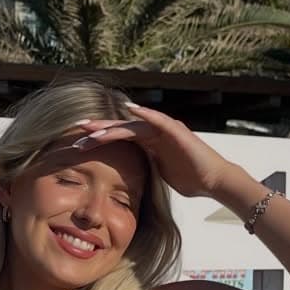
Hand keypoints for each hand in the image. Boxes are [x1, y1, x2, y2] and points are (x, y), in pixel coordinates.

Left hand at [71, 100, 243, 201]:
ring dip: (111, 127)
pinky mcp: (176, 131)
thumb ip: (144, 169)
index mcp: (148, 143)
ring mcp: (164, 130)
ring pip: (132, 126)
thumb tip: (126, 179)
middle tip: (75, 132)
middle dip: (97, 130)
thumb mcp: (158, 174)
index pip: (118, 138)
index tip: (77, 143)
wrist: (213, 180)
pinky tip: (129, 109)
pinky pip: (157, 120)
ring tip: (91, 130)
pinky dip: (144, 113)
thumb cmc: (190, 179)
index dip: (98, 139)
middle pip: (120, 129)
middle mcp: (154, 132)